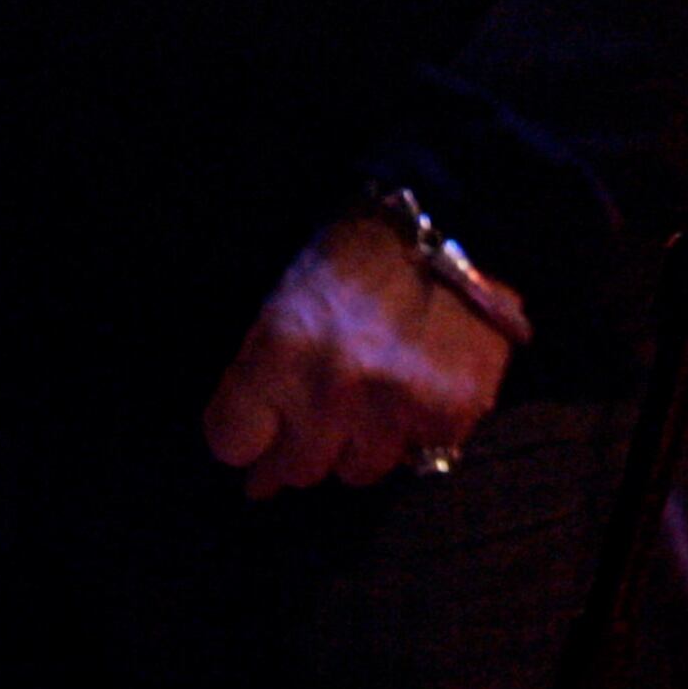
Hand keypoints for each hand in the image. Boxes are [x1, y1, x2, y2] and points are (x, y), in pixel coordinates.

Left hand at [202, 213, 515, 496]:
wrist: (455, 216)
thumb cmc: (355, 253)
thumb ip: (263, 376)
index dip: (245, 433)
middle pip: (296, 468)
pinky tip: (419, 388)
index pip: (232, 442)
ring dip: (359, 442)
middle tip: (323, 406)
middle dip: (302, 442)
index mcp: (281, 349)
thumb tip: (254, 461)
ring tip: (375, 394)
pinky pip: (418, 453)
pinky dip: (415, 430)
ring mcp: (398, 408)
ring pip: (359, 471)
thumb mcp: (286, 297)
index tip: (261, 424)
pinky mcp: (453, 413)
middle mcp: (335, 389)